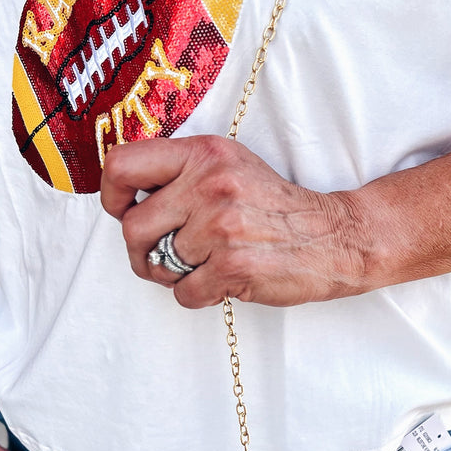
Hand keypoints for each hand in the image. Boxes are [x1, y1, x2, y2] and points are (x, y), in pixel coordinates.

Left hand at [100, 136, 366, 307]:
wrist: (337, 236)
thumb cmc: (277, 207)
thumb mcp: (230, 167)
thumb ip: (182, 172)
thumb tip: (126, 197)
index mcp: (204, 154)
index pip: (122, 165)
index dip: (112, 197)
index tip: (125, 211)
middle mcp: (210, 184)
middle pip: (132, 227)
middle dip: (143, 252)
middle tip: (164, 258)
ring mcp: (222, 225)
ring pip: (158, 264)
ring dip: (175, 276)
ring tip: (204, 267)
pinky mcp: (234, 265)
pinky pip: (184, 293)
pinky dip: (199, 296)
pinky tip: (223, 282)